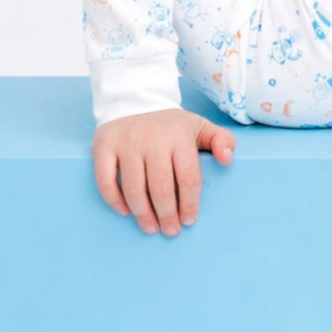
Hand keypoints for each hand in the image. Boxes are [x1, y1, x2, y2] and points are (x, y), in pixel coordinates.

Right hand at [92, 107, 235, 235]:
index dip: (189, 203)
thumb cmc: (170, 124)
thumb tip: (228, 160)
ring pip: (134, 188)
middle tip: (170, 230)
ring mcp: (127, 143)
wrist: (135, 100)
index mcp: (180, 136)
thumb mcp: (199, 126)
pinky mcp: (104, 146)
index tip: (189, 221)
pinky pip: (105, 180)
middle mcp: (153, 139)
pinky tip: (125, 211)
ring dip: (143, 213)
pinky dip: (114, 200)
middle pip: (161, 187)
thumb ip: (221, 140)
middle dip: (167, 214)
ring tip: (150, 228)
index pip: (188, 177)